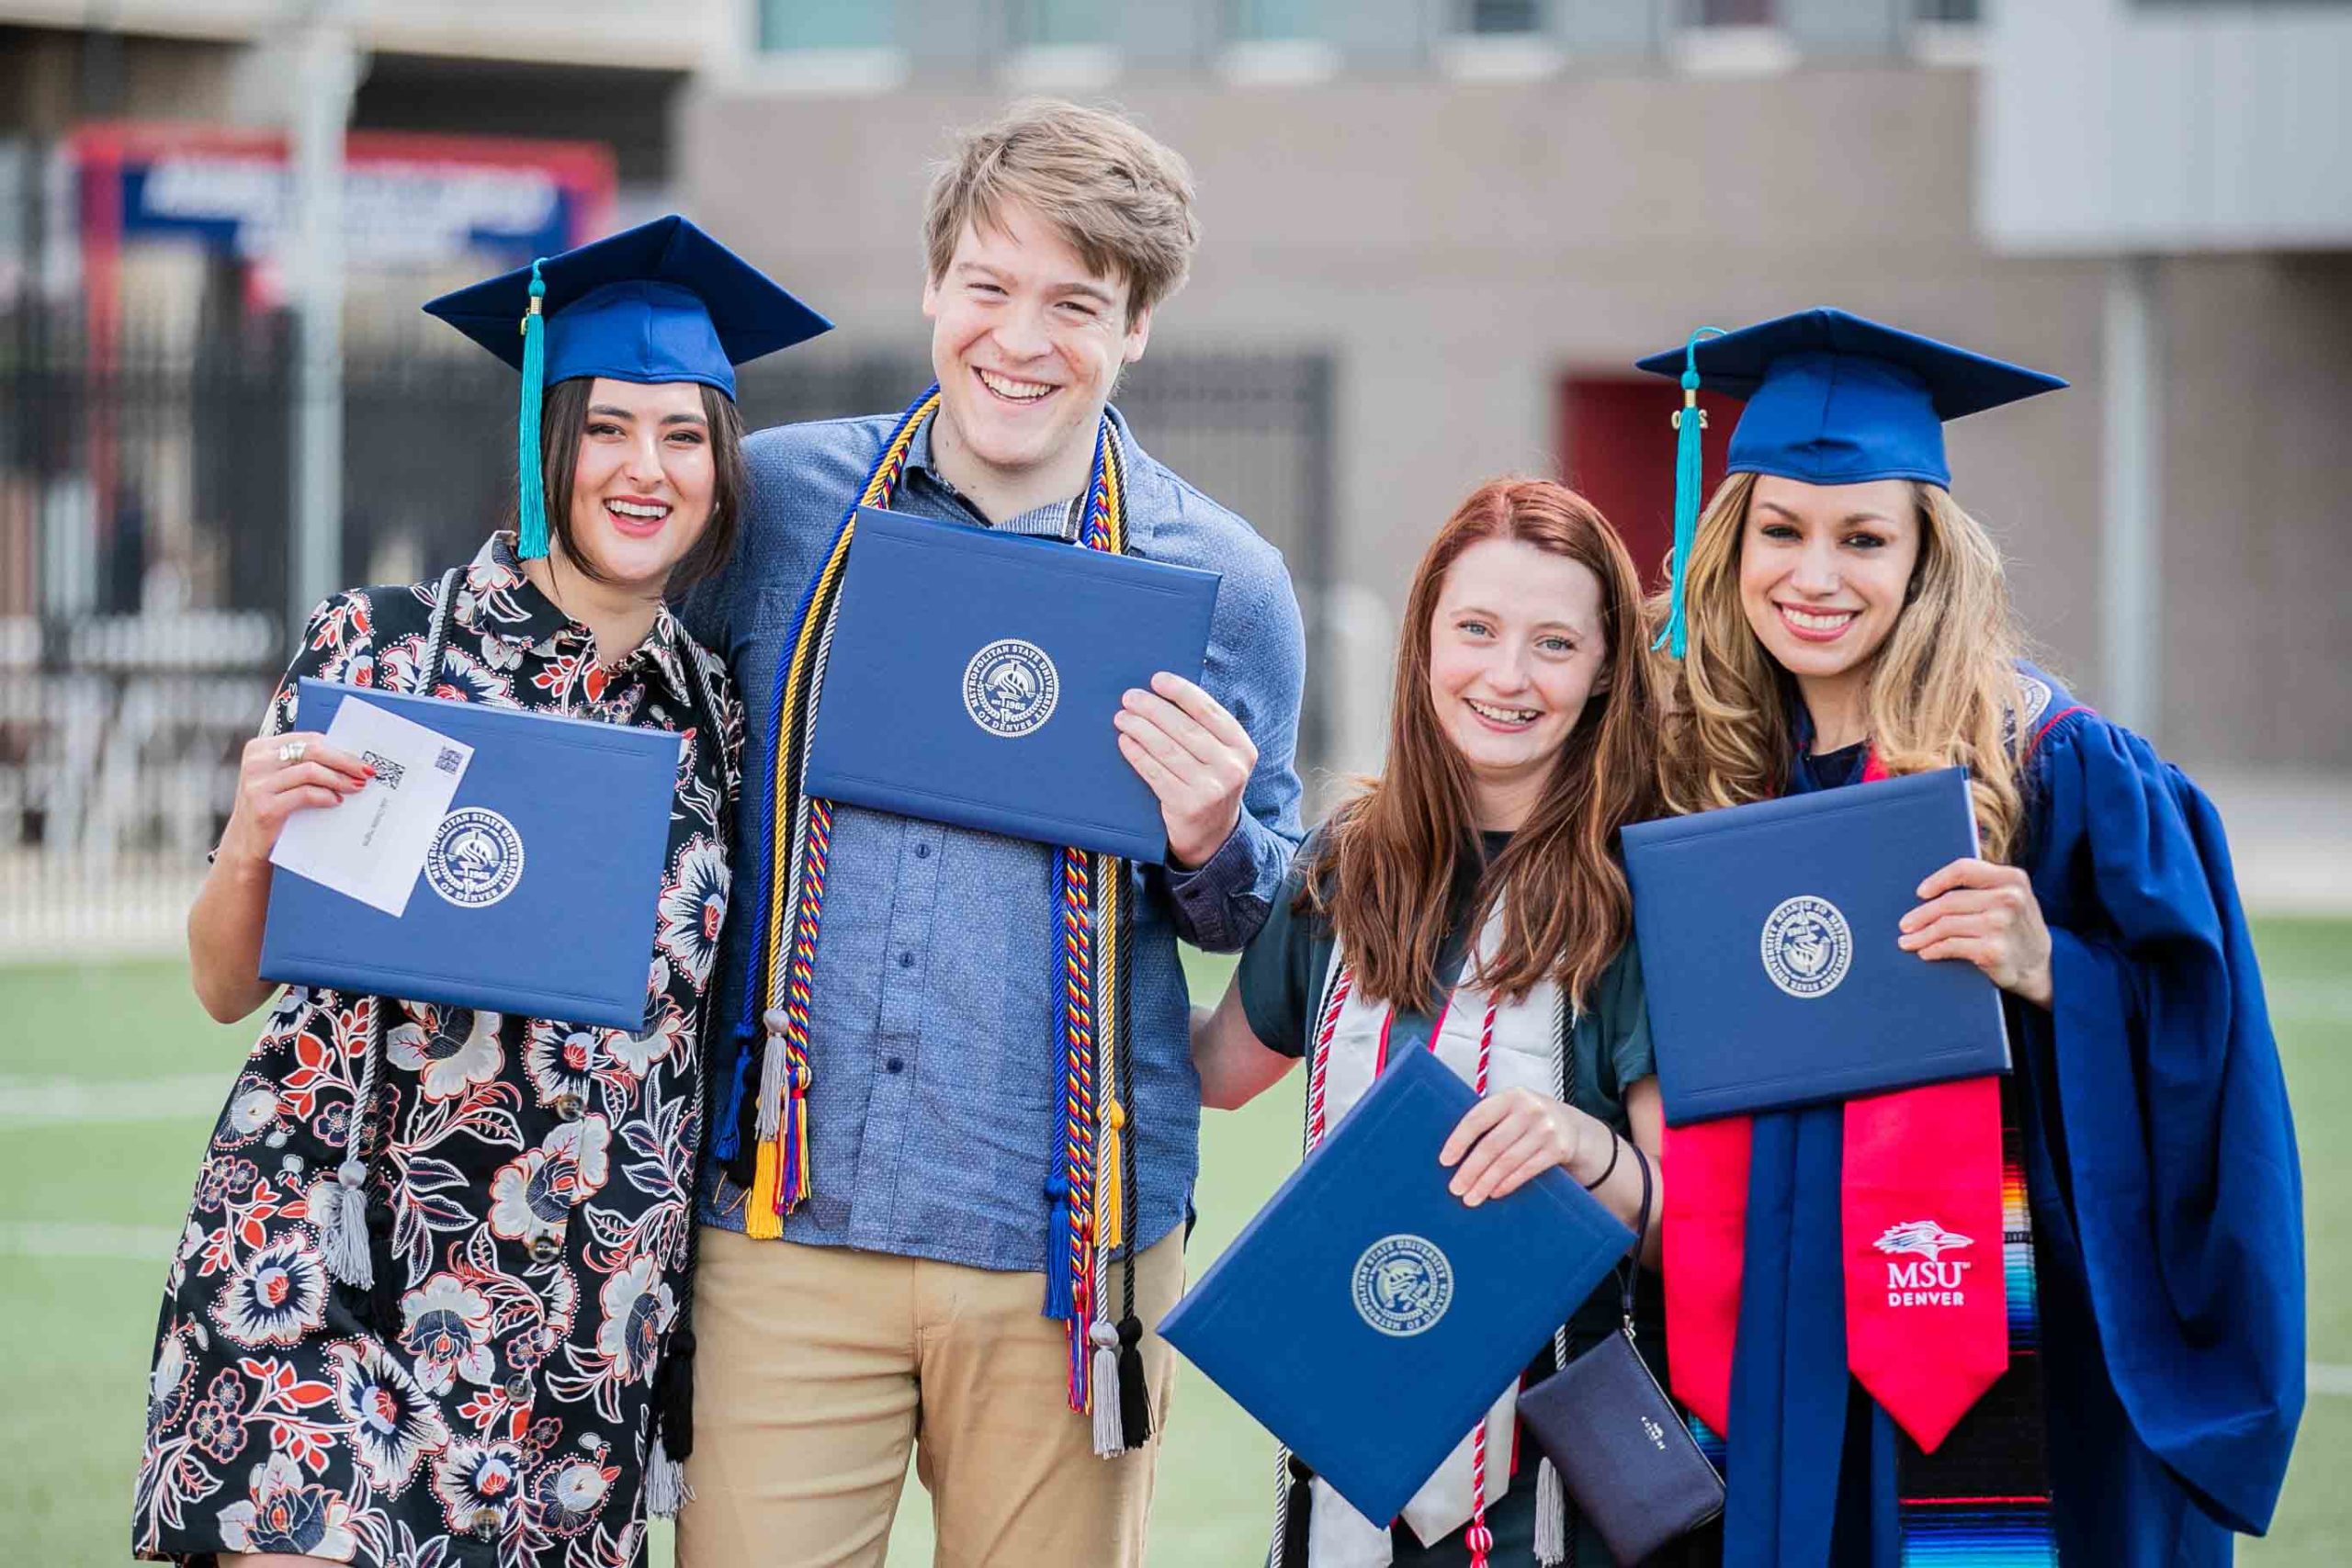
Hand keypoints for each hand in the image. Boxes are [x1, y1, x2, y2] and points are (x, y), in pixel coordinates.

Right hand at [217, 732, 372, 867]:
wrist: (247, 844)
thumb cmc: (271, 807)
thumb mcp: (282, 780)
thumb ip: (304, 765)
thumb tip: (348, 760)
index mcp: (261, 749)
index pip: (308, 739)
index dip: (338, 747)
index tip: (361, 758)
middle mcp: (257, 762)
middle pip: (312, 751)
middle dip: (344, 761)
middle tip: (365, 771)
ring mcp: (258, 784)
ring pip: (311, 771)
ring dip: (339, 779)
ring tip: (356, 787)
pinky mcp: (265, 807)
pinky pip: (305, 794)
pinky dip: (326, 796)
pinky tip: (336, 800)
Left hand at [1113, 672, 1255, 869]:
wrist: (1214, 838)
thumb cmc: (1210, 785)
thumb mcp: (1221, 757)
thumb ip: (1204, 730)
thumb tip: (1164, 693)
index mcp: (1242, 748)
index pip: (1208, 711)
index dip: (1181, 691)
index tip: (1157, 679)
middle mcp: (1230, 767)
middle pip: (1184, 728)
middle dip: (1152, 708)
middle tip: (1130, 697)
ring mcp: (1210, 788)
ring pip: (1166, 749)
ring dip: (1140, 729)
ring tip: (1122, 717)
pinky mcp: (1187, 805)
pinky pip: (1155, 772)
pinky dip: (1137, 754)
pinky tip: (1125, 742)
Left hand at [1438, 1088, 1605, 1206]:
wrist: (1572, 1126)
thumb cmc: (1529, 1120)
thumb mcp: (1512, 1110)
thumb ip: (1489, 1122)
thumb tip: (1452, 1152)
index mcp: (1510, 1096)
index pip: (1478, 1118)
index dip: (1459, 1140)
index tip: (1445, 1161)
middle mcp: (1530, 1109)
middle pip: (1492, 1144)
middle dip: (1470, 1170)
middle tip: (1456, 1188)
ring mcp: (1546, 1129)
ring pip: (1508, 1161)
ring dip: (1486, 1182)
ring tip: (1471, 1198)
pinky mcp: (1559, 1148)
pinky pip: (1527, 1170)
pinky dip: (1508, 1183)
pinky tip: (1494, 1193)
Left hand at [1899, 856, 2053, 1007]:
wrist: (2043, 966)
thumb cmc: (2017, 928)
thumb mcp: (2012, 897)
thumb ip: (1984, 886)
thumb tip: (1932, 888)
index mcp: (2012, 879)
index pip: (1964, 869)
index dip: (1937, 879)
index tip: (1920, 892)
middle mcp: (2009, 899)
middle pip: (1949, 902)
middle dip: (1921, 914)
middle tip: (1905, 925)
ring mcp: (2001, 924)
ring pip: (1946, 925)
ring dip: (1922, 935)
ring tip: (1908, 941)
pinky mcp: (1993, 950)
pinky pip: (1951, 946)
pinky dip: (1933, 949)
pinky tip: (1925, 952)